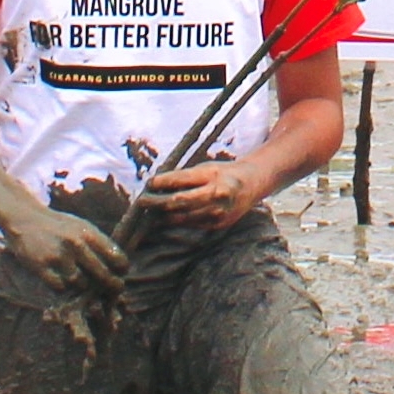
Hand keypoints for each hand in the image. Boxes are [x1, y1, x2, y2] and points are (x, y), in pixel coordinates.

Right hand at [0, 191, 127, 296]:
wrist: (25, 219)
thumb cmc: (57, 225)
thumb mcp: (80, 227)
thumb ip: (97, 243)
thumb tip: (117, 264)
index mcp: (88, 232)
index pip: (115, 256)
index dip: (121, 268)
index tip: (121, 274)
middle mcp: (76, 244)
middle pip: (101, 274)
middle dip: (110, 285)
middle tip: (114, 290)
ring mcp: (58, 257)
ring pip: (80, 284)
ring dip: (84, 288)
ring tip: (85, 286)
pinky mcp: (41, 267)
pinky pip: (59, 288)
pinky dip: (63, 289)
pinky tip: (64, 284)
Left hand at [146, 157, 262, 235]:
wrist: (251, 185)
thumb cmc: (224, 173)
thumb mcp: (206, 168)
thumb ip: (185, 177)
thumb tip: (157, 185)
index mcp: (213, 175)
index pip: (182, 179)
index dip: (162, 182)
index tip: (149, 183)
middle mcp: (216, 195)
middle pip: (179, 201)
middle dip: (157, 202)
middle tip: (142, 201)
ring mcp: (217, 212)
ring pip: (182, 217)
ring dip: (163, 214)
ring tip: (150, 211)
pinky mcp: (216, 225)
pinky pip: (190, 224)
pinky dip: (176, 220)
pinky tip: (165, 217)